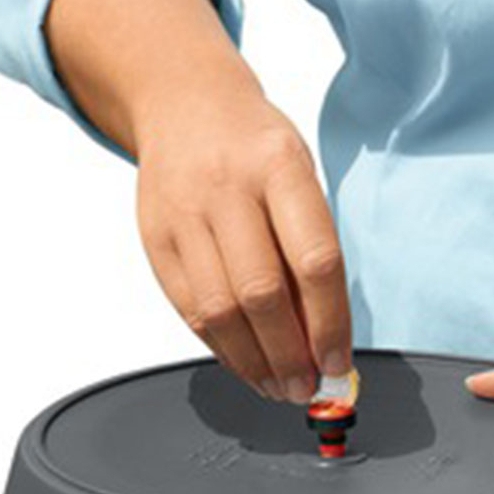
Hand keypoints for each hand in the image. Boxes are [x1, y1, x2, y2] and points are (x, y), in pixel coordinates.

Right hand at [136, 86, 350, 403]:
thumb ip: (308, 249)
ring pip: (221, 311)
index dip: (329, 324)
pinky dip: (222, 348)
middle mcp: (228, 189)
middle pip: (262, 294)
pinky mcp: (155, 240)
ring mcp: (184, 214)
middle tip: (306, 388)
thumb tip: (321, 337)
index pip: (314, 261)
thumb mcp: (299, 176)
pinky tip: (246, 365)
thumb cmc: (257, 149)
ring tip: (278, 387)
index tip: (338, 363)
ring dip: (255, 363)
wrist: (183, 104)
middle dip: (289, 356)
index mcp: (280, 166)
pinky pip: (191, 310)